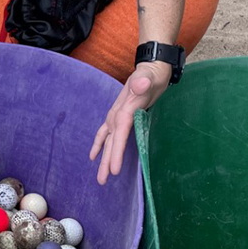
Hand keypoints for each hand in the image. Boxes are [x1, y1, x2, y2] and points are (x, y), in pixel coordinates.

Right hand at [88, 60, 171, 183]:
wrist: (150, 67)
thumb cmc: (153, 74)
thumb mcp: (150, 77)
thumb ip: (143, 81)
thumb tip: (140, 84)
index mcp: (124, 109)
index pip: (119, 134)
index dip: (116, 152)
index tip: (114, 170)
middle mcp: (116, 114)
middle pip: (109, 141)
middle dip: (106, 161)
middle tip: (103, 181)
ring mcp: (115, 115)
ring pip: (106, 141)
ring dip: (102, 158)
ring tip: (100, 178)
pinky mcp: (118, 116)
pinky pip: (106, 134)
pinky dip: (99, 145)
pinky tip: (94, 155)